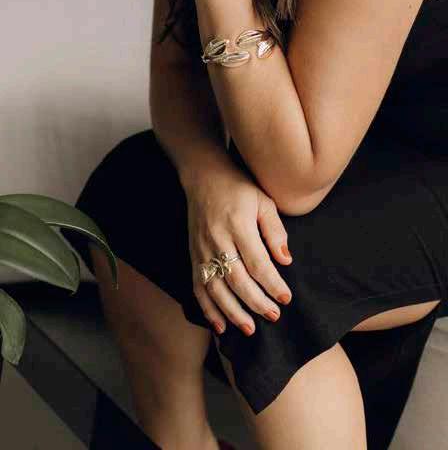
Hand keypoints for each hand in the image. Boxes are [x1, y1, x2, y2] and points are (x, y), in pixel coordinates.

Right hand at [184, 161, 292, 336]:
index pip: (257, 263)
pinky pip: (198, 288)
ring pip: (216, 289)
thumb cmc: (239, 189)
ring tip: (250, 329)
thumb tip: (285, 260)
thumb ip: (275, 230)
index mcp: (238, 224)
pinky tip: (220, 326)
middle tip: (274, 316)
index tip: (286, 298)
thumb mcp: (263, 200)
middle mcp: (217, 240)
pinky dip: (207, 309)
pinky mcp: (193, 256)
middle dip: (256, 302)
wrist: (204, 177)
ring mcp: (202, 250)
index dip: (272, 283)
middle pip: (237, 280)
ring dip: (233, 312)